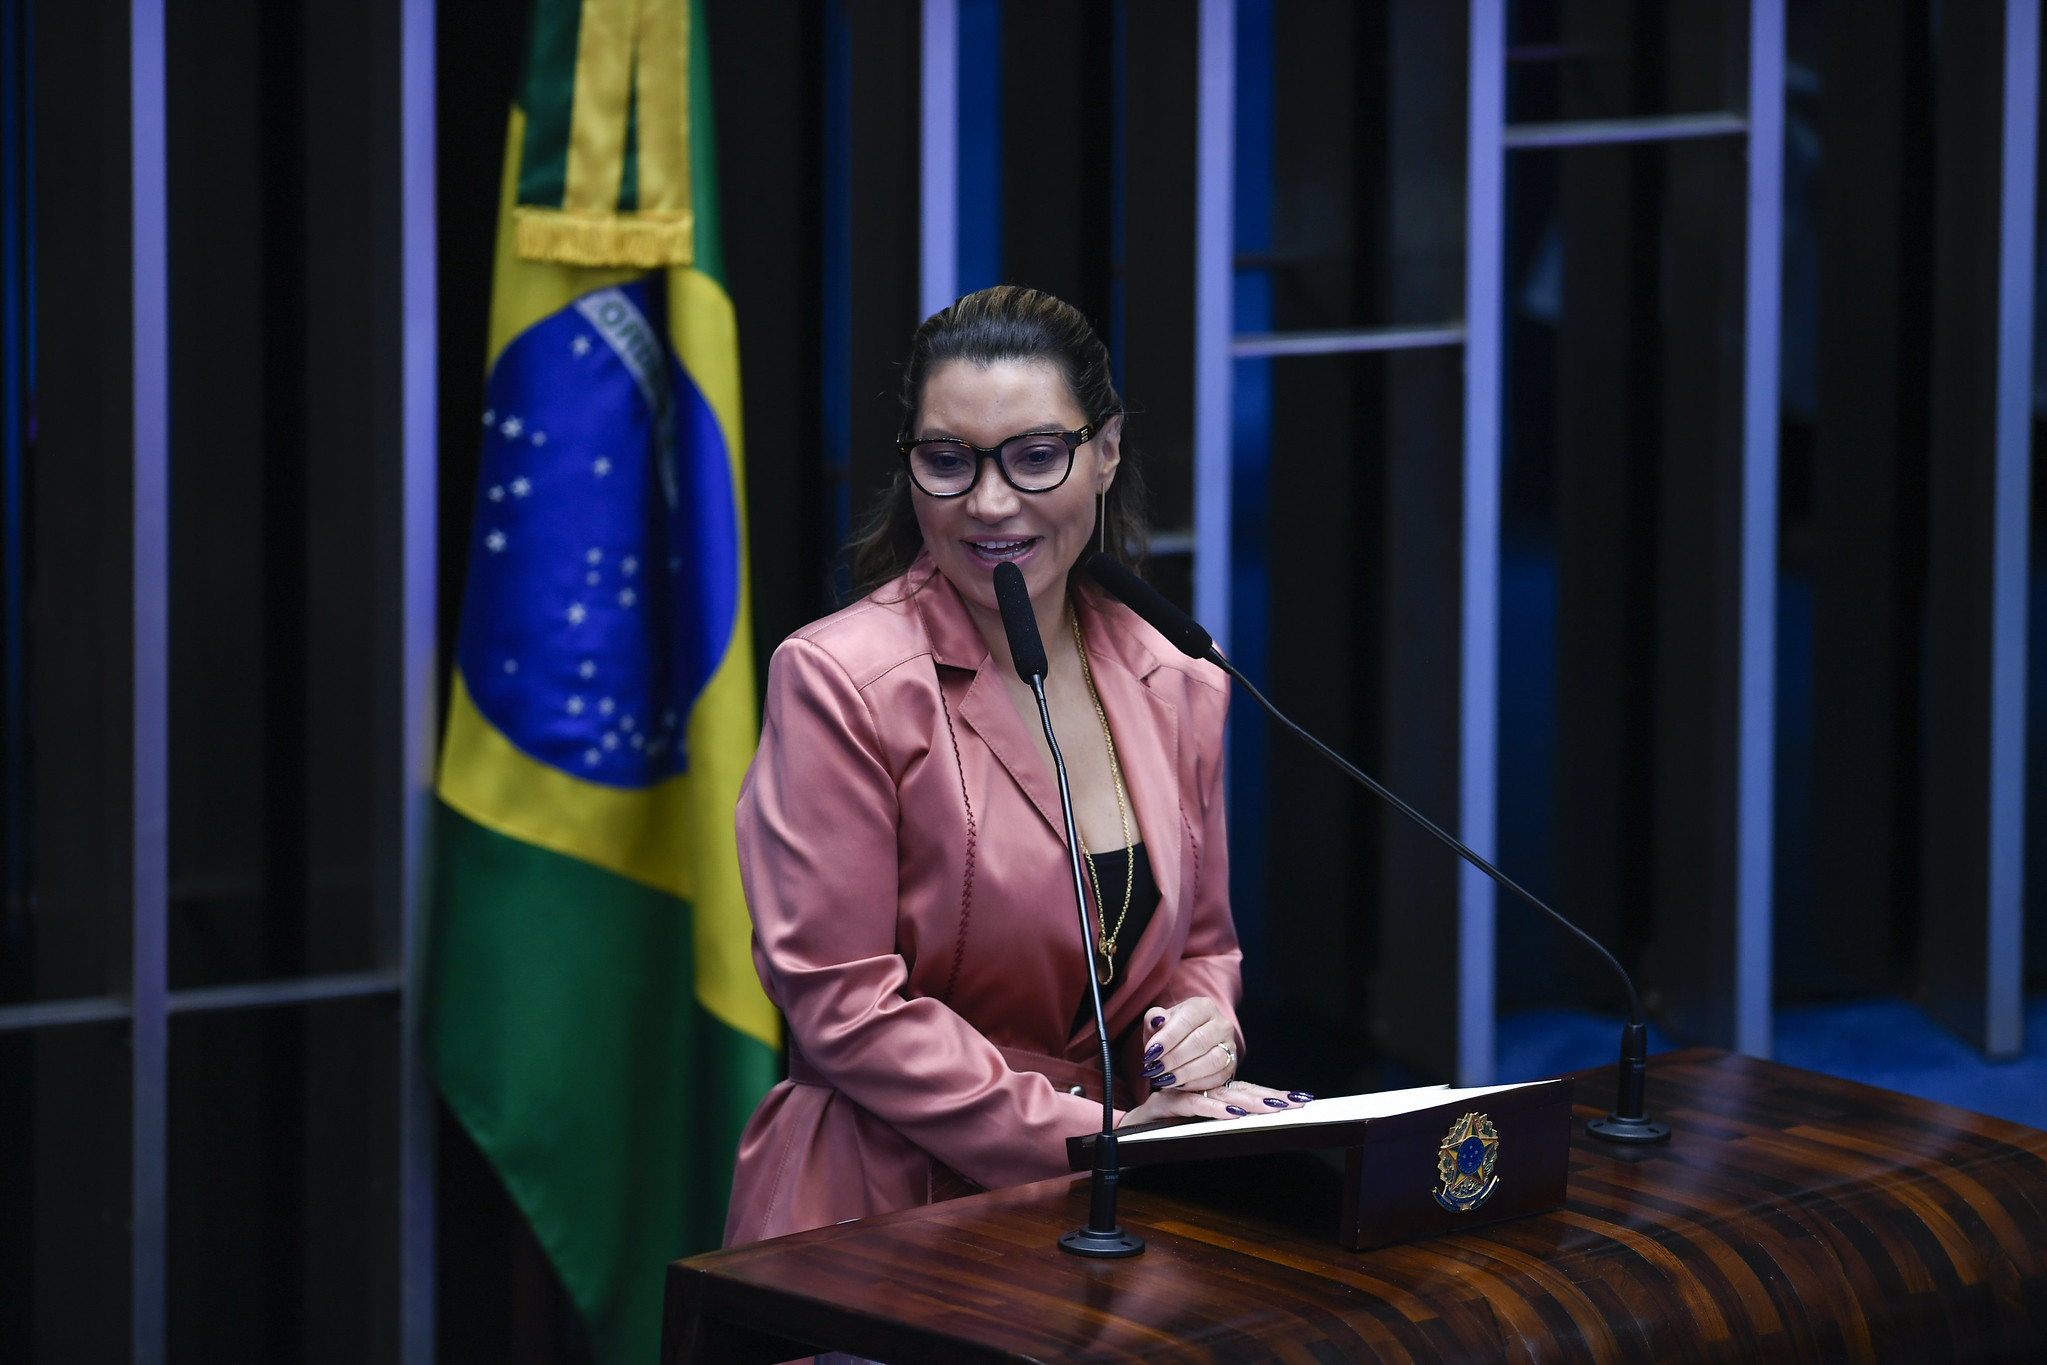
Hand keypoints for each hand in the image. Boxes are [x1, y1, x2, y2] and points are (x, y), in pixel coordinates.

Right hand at [1117, 1077, 1307, 1127]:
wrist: (1128, 1124)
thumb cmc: (1161, 1121)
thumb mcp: (1192, 1115)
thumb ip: (1216, 1109)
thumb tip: (1245, 1110)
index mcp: (1210, 1091)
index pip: (1246, 1091)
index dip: (1271, 1094)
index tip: (1299, 1098)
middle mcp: (1200, 1089)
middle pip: (1240, 1092)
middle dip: (1270, 1097)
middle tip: (1296, 1103)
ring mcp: (1184, 1093)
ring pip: (1221, 1096)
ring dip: (1249, 1102)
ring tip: (1273, 1107)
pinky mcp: (1166, 1103)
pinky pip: (1193, 1104)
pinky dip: (1213, 1109)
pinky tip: (1232, 1115)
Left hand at [1138, 998, 1241, 1093]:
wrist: (1189, 1042)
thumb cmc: (1172, 1031)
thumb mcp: (1160, 1022)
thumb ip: (1154, 1020)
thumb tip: (1157, 1022)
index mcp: (1203, 1006)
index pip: (1187, 1019)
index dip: (1168, 1037)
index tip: (1150, 1053)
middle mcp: (1222, 1024)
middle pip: (1200, 1041)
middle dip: (1174, 1058)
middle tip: (1154, 1070)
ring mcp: (1230, 1045)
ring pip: (1213, 1060)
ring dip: (1185, 1073)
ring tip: (1164, 1079)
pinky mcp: (1232, 1066)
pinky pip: (1218, 1078)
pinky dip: (1196, 1084)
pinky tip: (1178, 1085)